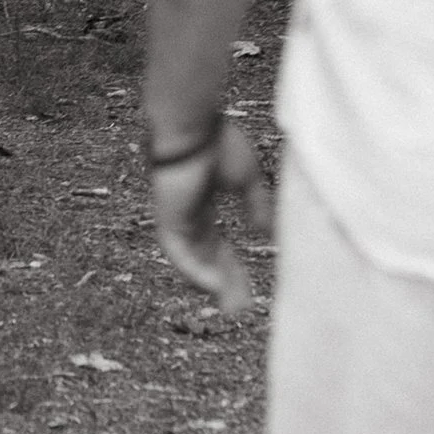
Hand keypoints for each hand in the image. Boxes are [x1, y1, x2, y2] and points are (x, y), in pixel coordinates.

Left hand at [151, 115, 270, 316]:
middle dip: (225, 283)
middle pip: (206, 259)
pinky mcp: (168, 218)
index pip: (217, 247)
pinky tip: (216, 286)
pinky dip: (196, 270)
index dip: (232, 269)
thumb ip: (255, 205)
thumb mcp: (246, 179)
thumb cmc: (217, 141)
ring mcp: (176, 218)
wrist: (193, 125)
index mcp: (202, 205)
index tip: (249, 290)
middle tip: (241, 308)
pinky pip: (180, 253)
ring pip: (193, 261)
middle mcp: (187, 216)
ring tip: (232, 306)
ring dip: (213, 283)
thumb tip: (265, 232)